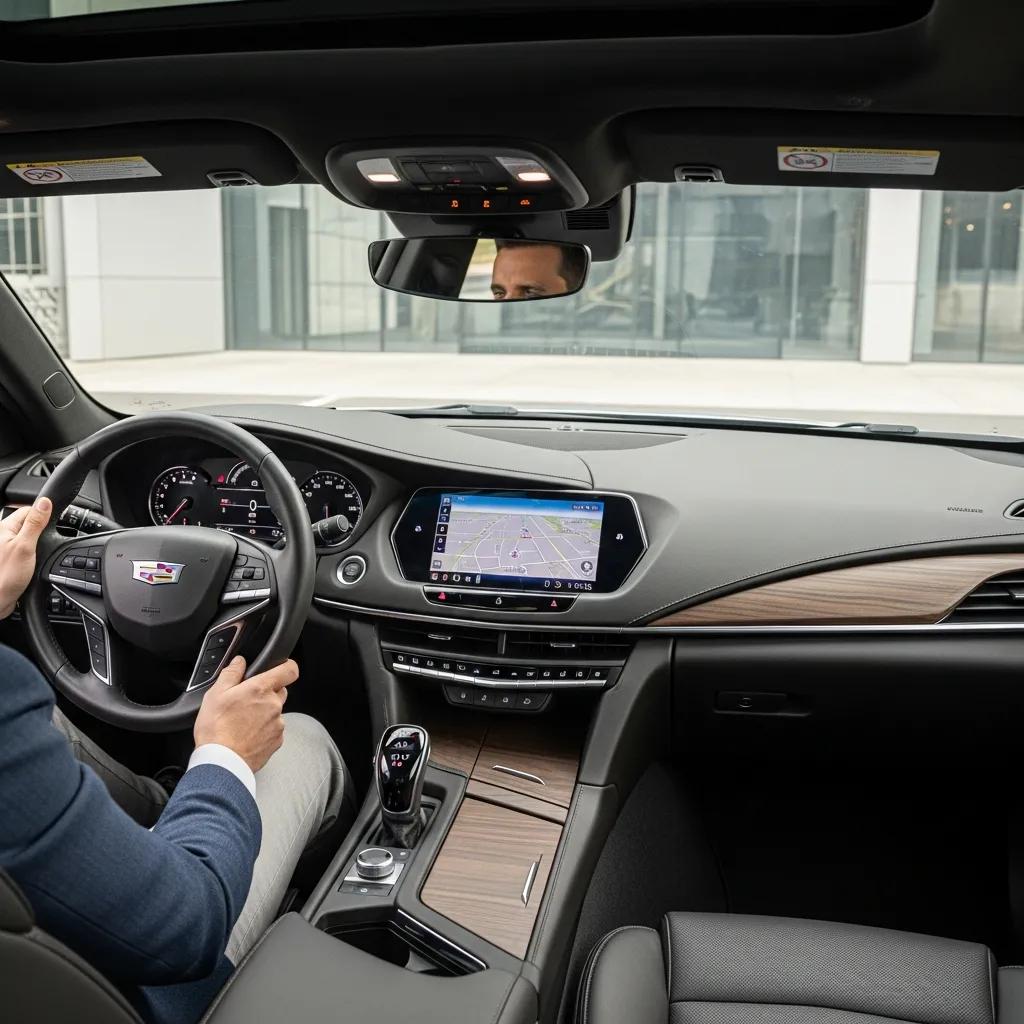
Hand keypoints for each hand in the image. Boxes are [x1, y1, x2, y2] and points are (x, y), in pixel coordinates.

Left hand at [0, 497, 51, 618]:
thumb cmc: (5, 575)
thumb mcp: (25, 546)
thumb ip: (35, 523)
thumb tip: (44, 502)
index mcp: (4, 528)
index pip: (28, 510)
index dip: (43, 513)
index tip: (55, 521)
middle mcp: (3, 536)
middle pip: (29, 523)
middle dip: (42, 529)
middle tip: (49, 540)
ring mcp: (7, 548)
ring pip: (29, 537)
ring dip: (39, 542)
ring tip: (41, 553)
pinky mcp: (11, 559)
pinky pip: (26, 549)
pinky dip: (35, 553)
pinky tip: (36, 562)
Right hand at [194, 656, 297, 772]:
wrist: (221, 762)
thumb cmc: (216, 729)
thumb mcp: (215, 694)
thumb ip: (231, 673)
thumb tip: (240, 661)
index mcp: (261, 689)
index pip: (289, 670)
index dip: (286, 666)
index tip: (280, 668)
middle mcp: (274, 705)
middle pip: (279, 691)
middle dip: (266, 693)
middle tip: (247, 701)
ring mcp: (278, 724)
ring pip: (276, 711)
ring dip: (264, 713)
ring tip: (242, 722)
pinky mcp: (277, 740)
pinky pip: (274, 729)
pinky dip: (264, 730)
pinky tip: (247, 735)